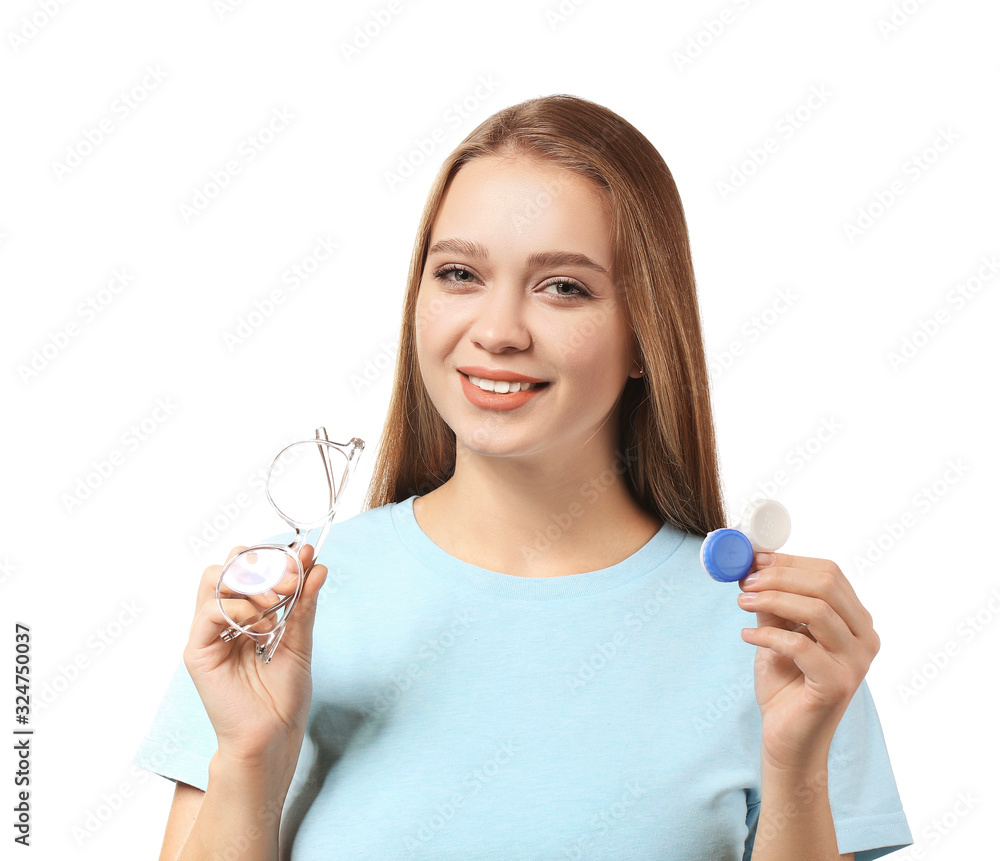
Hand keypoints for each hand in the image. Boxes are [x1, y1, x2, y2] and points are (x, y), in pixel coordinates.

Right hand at [183, 544, 327, 767]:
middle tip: (289, 582)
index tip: (304, 558)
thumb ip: (304, 602)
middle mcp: (224, 618)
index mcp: (247, 612)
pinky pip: (209, 610)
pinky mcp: (198, 651)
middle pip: (228, 565)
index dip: (275, 556)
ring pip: (214, 579)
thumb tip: (316, 565)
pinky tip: (261, 629)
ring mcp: (209, 633)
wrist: (274, 735)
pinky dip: (238, 609)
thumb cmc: (283, 695)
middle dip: (261, 564)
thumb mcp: (300, 639)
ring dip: (251, 585)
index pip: (251, 566)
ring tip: (277, 607)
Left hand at [737, 552, 879, 768]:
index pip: (830, 573)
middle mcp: (865, 638)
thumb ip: (773, 602)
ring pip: (817, 611)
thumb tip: (755, 565)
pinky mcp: (837, 684)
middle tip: (747, 583)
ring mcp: (855, 662)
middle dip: (780, 577)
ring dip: (772, 600)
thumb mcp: (777, 631)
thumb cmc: (785, 682)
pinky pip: (801, 646)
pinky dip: (768, 636)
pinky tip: (747, 637)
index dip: (790, 562)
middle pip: (826, 586)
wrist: (788, 737)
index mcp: (856, 620)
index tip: (754, 562)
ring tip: (742, 603)